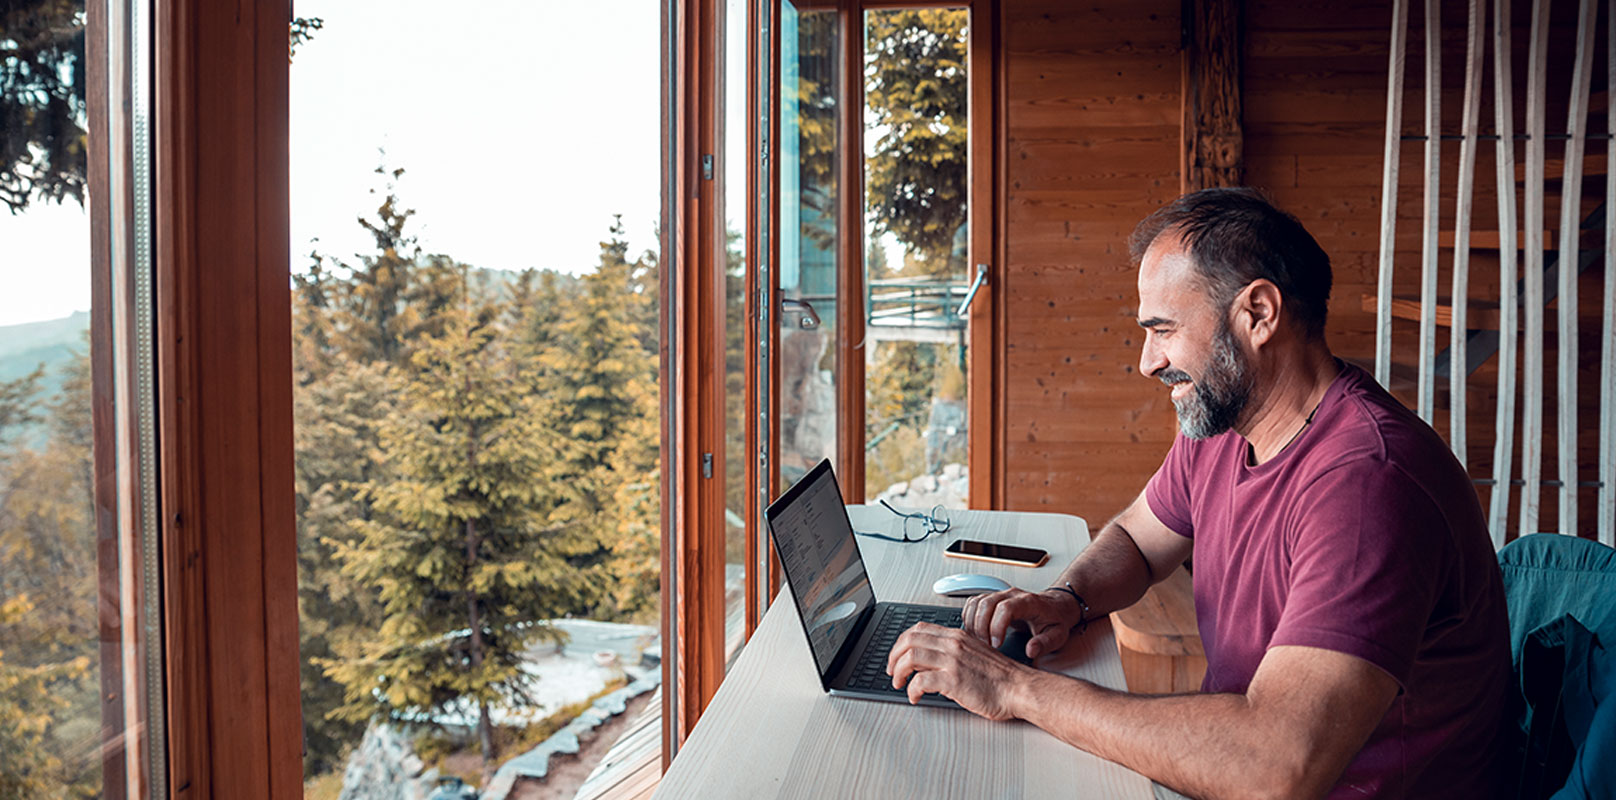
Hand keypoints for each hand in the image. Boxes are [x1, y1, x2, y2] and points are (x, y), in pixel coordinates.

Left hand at [885, 622, 1030, 720]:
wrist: (1019, 688)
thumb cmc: (1001, 676)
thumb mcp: (975, 653)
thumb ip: (955, 651)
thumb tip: (932, 659)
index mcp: (957, 636)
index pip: (918, 629)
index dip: (901, 642)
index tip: (897, 655)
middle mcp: (953, 644)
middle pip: (909, 640)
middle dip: (894, 656)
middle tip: (892, 671)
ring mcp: (953, 661)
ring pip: (910, 658)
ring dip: (899, 672)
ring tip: (899, 684)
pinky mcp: (954, 680)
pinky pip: (921, 682)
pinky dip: (912, 690)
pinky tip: (915, 697)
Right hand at [962, 587, 1079, 659]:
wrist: (1056, 607)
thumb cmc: (1055, 621)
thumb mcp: (1057, 635)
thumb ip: (1045, 644)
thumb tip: (1030, 651)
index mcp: (1028, 602)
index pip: (1006, 608)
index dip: (997, 626)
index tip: (996, 644)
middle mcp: (1012, 595)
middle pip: (986, 603)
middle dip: (981, 627)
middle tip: (986, 646)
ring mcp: (1001, 595)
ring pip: (977, 602)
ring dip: (972, 622)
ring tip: (979, 640)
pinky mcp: (993, 598)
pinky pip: (973, 602)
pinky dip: (969, 617)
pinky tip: (975, 631)